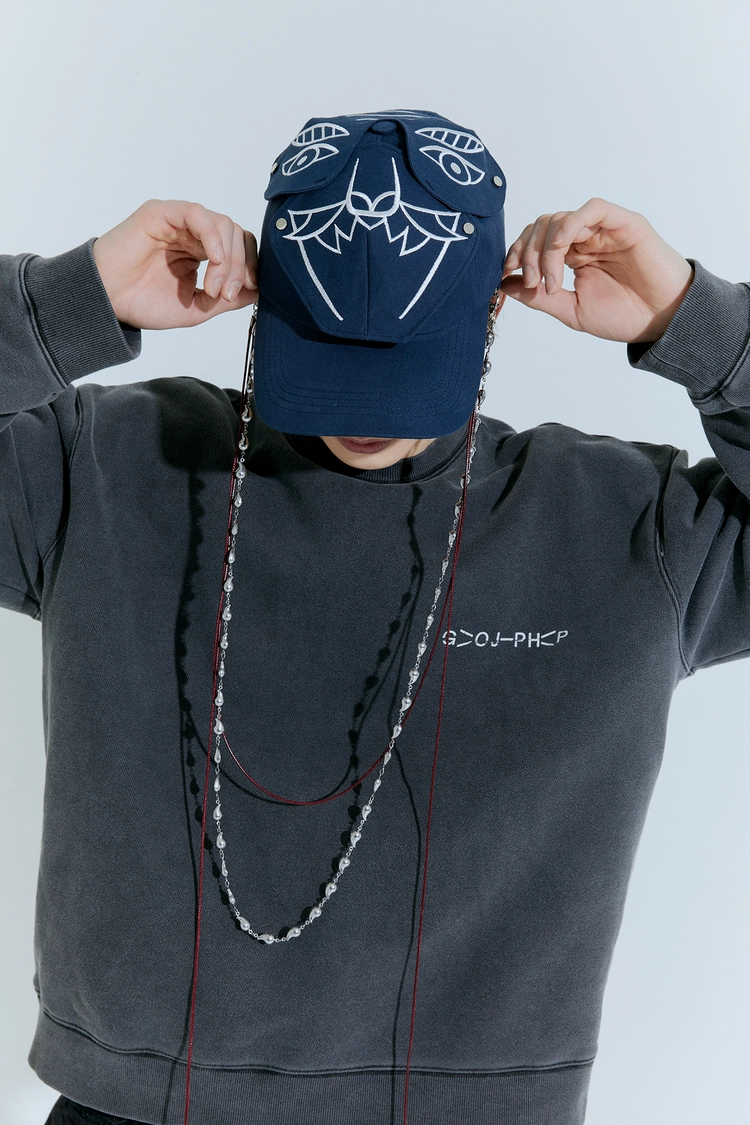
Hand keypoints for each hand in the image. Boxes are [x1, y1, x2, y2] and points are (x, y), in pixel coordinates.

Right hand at [92, 199, 258, 329]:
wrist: (107, 302)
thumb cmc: (143, 303)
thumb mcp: (196, 308)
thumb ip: (227, 299)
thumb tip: (259, 290)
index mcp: (202, 252)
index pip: (240, 248)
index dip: (248, 268)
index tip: (243, 293)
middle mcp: (193, 233)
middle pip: (236, 236)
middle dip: (238, 267)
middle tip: (224, 295)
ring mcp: (178, 221)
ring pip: (223, 225)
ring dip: (226, 259)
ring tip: (213, 288)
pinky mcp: (162, 213)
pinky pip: (198, 214)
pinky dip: (212, 236)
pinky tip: (212, 260)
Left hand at [500, 198, 693, 343]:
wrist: (663, 321)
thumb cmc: (625, 316)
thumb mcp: (572, 311)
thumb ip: (539, 298)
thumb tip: (504, 285)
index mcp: (572, 256)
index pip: (534, 241)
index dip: (517, 254)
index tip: (507, 276)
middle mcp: (584, 238)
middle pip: (541, 226)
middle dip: (527, 253)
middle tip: (533, 283)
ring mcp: (602, 229)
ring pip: (559, 219)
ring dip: (545, 249)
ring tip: (551, 282)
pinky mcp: (623, 223)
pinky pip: (591, 209)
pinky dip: (568, 225)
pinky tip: (561, 250)